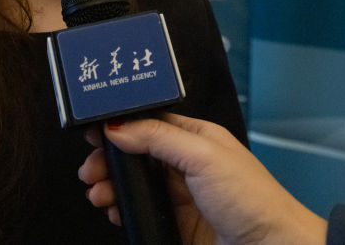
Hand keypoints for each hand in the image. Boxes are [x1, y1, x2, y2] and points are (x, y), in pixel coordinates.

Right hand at [79, 114, 326, 244]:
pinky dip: (122, 210)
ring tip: (98, 192)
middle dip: (109, 159)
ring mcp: (180, 194)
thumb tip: (119, 126)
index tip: (95, 131)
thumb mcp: (203, 156)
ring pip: (134, 183)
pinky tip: (115, 212)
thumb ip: (159, 137)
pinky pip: (141, 211)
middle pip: (135, 153)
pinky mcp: (176, 223)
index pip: (149, 121)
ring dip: (111, 185)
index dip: (120, 125)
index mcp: (196, 136)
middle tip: (91, 168)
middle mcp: (186, 163)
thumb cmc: (253, 199)